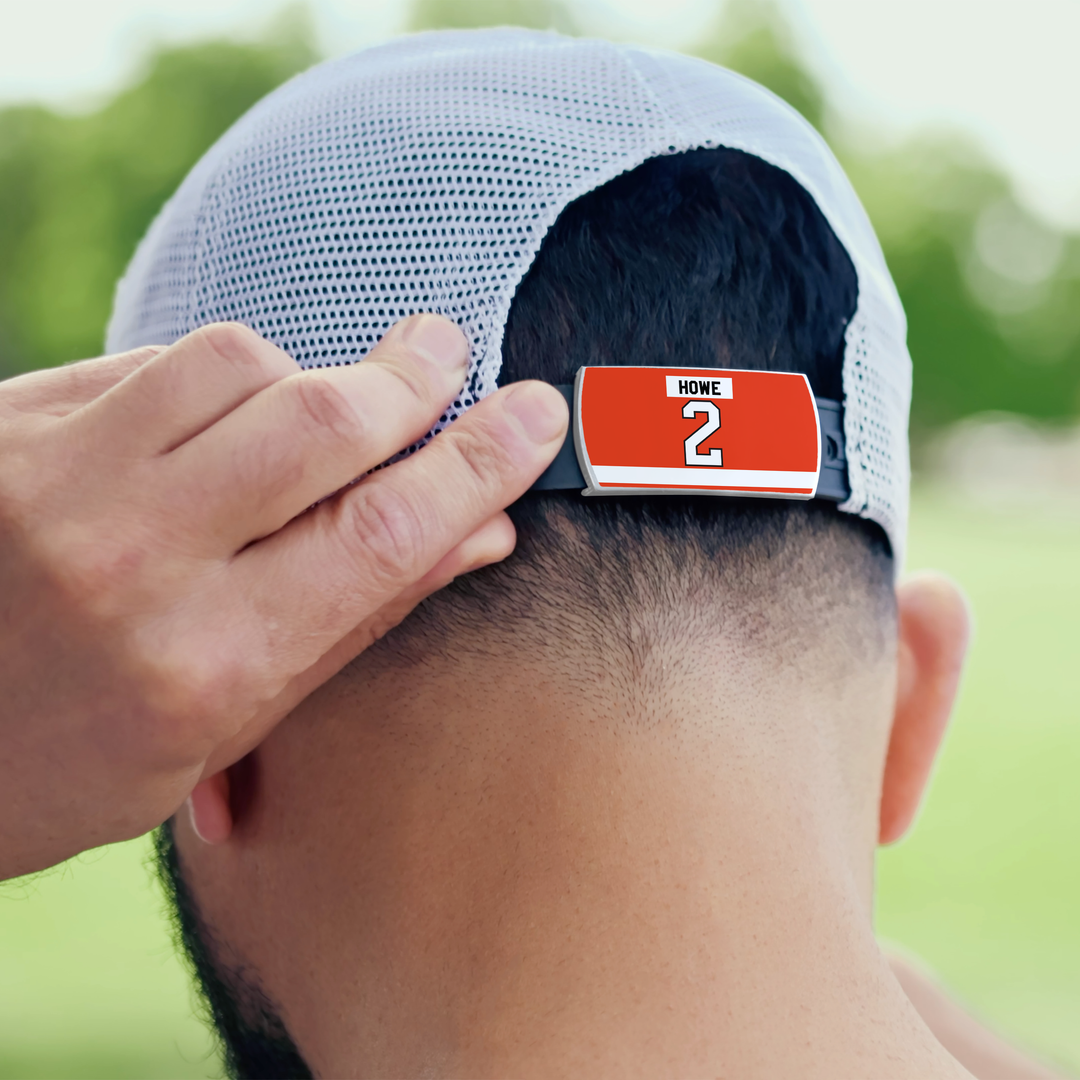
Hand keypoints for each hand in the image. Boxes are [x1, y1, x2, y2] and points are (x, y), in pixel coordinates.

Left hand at [0, 317, 567, 879]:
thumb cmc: (66, 759)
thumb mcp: (220, 727)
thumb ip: (356, 618)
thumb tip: (478, 533)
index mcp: (202, 667)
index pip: (384, 533)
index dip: (479, 463)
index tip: (536, 416)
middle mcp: (127, 565)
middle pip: (323, 424)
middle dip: (412, 380)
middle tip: (447, 359)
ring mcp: (49, 480)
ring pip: (238, 364)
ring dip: (307, 376)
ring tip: (320, 411)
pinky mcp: (5, 422)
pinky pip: (151, 360)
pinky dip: (217, 377)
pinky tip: (218, 419)